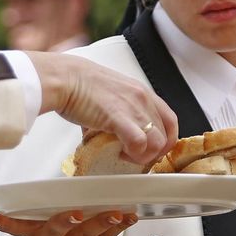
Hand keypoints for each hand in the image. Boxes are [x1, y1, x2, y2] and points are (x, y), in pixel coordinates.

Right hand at [0, 210, 138, 235]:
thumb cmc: (63, 228)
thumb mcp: (50, 219)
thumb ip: (49, 204)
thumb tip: (62, 179)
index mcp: (36, 231)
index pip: (18, 227)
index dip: (9, 223)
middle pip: (55, 232)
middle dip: (64, 222)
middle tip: (75, 214)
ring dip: (101, 222)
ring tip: (115, 213)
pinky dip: (121, 226)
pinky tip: (129, 217)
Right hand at [26, 52, 176, 165]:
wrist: (64, 78)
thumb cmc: (79, 84)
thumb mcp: (110, 95)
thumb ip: (117, 114)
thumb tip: (109, 134)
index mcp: (142, 92)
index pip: (170, 120)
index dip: (166, 140)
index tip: (154, 149)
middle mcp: (142, 99)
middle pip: (166, 135)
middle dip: (154, 152)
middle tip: (137, 156)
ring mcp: (133, 108)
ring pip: (158, 142)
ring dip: (144, 155)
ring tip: (127, 154)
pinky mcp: (119, 118)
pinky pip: (140, 143)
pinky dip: (133, 154)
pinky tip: (120, 152)